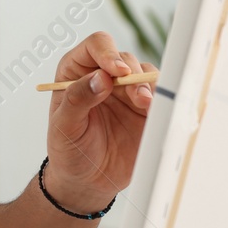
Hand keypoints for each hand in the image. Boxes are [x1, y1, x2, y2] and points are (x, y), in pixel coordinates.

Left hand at [44, 31, 155, 211]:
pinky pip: (160, 96)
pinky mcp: (146, 109)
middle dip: (132, 74)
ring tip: (146, 104)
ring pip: (146, 74)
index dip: (108, 52)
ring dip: (149, 86)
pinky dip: (162, 99)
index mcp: (76, 73)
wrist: (88, 181)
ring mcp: (127, 91)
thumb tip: (101, 77)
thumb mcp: (64, 126)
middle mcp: (104, 76)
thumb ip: (78, 99)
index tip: (116, 71)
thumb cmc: (69, 150)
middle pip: (125, 58)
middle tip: (136, 96)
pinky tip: (157, 110)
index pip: (95, 46)